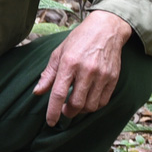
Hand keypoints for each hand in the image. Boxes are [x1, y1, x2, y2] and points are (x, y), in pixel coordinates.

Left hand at [33, 10, 131, 125]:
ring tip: (76, 105)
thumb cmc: (79, 40)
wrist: (106, 29)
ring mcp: (102, 75)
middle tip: (65, 110)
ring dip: (81, 111)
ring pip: (90, 106)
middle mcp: (86, 70)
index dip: (53, 111)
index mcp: (69, 63)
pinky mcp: (113, 78)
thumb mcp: (59, 53)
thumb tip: (37, 92)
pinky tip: (88, 100)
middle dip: (68, 112)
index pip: (59, 93)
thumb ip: (49, 74)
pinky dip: (94, 106)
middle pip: (76, 103)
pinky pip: (103, 102)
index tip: (51, 122)